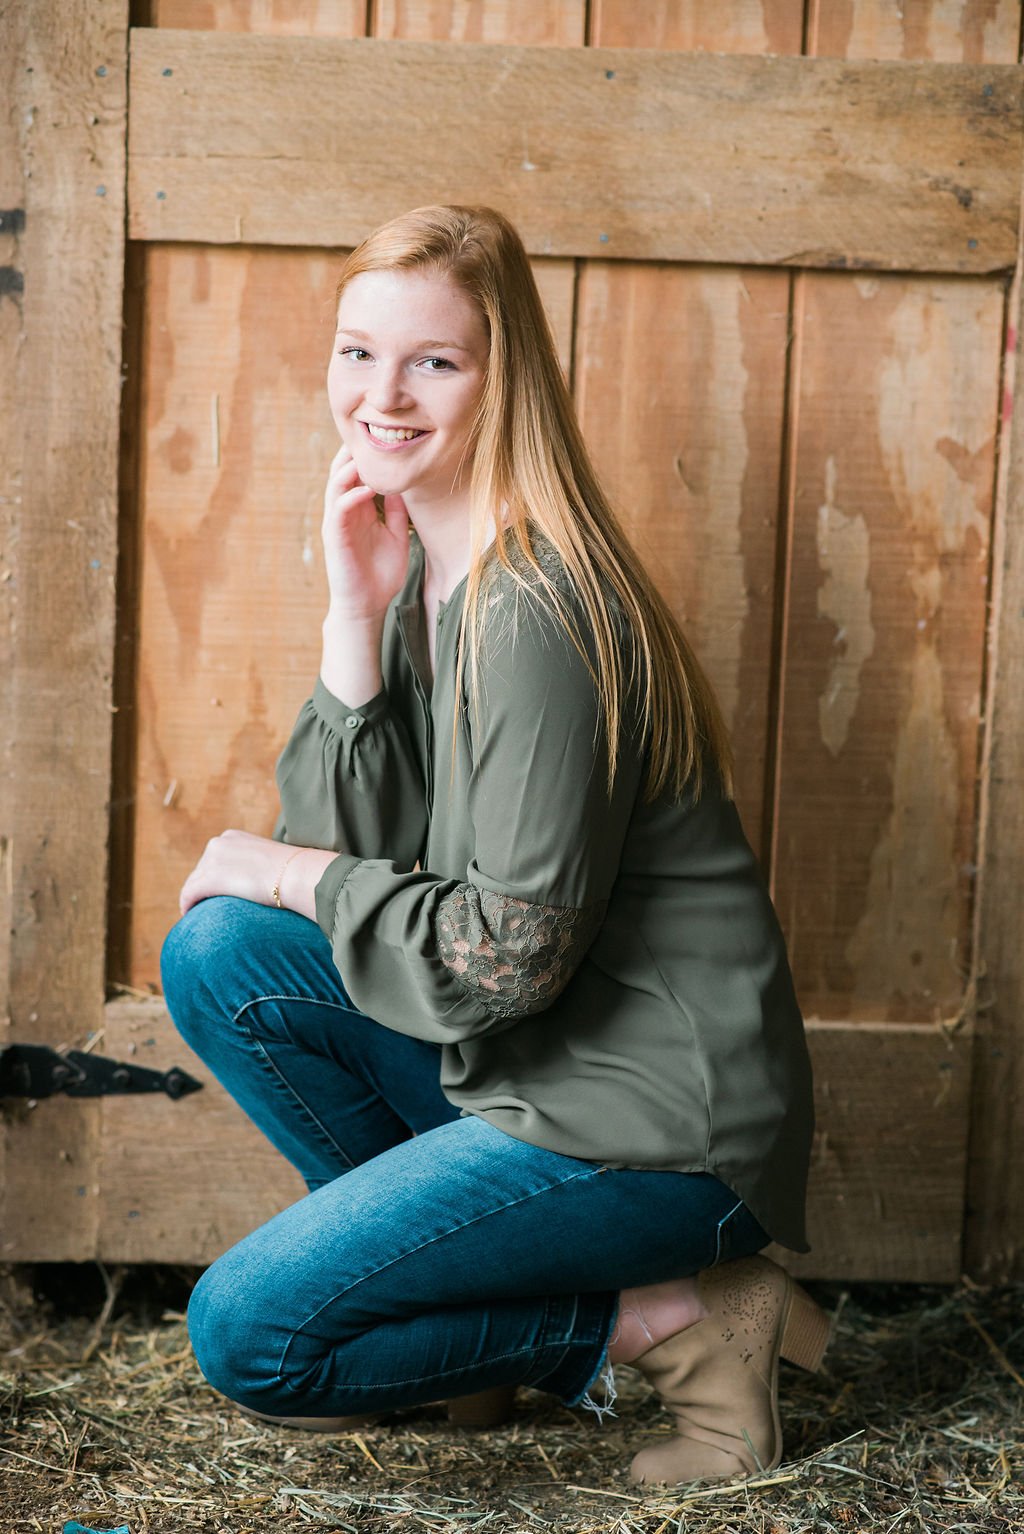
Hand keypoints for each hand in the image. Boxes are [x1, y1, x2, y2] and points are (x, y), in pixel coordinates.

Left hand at [178, 830, 335, 919]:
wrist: (295, 874)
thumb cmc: (292, 872)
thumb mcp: (269, 860)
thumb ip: (257, 865)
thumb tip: (261, 879)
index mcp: (232, 837)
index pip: (214, 858)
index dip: (212, 876)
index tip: (214, 893)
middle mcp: (218, 843)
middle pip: (201, 870)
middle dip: (201, 888)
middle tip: (204, 907)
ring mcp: (212, 860)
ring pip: (193, 882)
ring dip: (194, 898)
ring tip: (197, 914)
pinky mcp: (210, 878)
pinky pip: (189, 894)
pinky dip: (186, 905)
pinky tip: (189, 915)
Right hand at [322, 442, 410, 619]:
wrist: (367, 606)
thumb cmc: (380, 574)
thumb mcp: (396, 536)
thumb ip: (397, 511)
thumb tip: (404, 484)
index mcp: (360, 508)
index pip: (359, 472)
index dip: (369, 454)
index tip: (388, 436)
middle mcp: (346, 510)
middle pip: (343, 469)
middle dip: (356, 451)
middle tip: (375, 434)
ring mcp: (338, 521)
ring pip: (336, 483)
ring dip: (350, 467)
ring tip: (367, 454)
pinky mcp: (334, 536)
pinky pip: (338, 508)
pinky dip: (351, 495)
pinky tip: (367, 490)